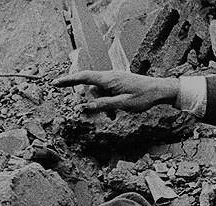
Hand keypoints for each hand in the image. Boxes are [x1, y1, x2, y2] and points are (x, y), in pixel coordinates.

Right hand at [52, 70, 179, 112]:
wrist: (160, 90)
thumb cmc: (143, 97)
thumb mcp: (121, 105)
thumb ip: (102, 106)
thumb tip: (84, 107)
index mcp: (108, 79)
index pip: (83, 78)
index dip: (68, 81)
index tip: (55, 83)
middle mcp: (109, 77)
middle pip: (90, 88)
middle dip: (89, 102)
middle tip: (90, 114)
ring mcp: (113, 80)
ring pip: (98, 93)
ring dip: (101, 106)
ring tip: (112, 118)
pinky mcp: (118, 85)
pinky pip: (106, 94)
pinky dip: (107, 104)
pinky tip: (114, 115)